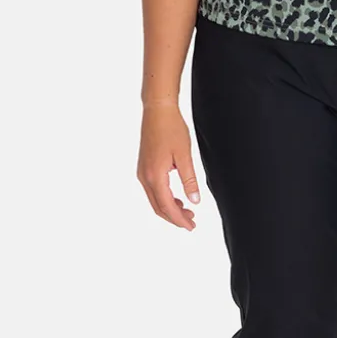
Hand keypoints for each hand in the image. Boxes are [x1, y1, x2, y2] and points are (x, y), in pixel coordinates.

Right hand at [137, 102, 200, 229]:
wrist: (157, 111)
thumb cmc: (172, 129)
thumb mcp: (185, 156)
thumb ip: (189, 180)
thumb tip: (194, 201)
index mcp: (155, 176)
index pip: (167, 206)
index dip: (179, 219)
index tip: (191, 226)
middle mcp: (145, 177)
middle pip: (158, 207)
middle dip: (174, 218)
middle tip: (191, 223)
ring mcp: (142, 172)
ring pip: (154, 200)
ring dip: (169, 209)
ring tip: (187, 212)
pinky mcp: (143, 167)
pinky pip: (152, 190)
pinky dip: (164, 199)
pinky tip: (177, 198)